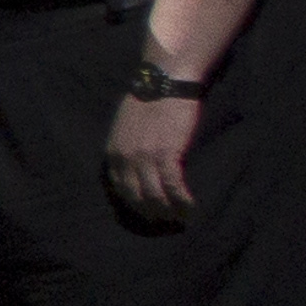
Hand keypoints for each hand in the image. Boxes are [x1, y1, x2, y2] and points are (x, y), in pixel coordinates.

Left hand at [103, 87, 203, 230]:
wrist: (165, 82)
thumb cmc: (148, 101)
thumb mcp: (124, 127)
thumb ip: (125, 148)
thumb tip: (132, 167)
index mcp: (113, 152)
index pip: (121, 189)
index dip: (135, 205)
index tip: (148, 214)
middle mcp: (125, 158)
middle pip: (137, 197)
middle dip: (152, 213)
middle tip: (167, 222)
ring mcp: (145, 157)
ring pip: (156, 196)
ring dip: (170, 212)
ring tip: (182, 219)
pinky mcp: (167, 154)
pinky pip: (174, 187)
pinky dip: (183, 201)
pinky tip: (191, 208)